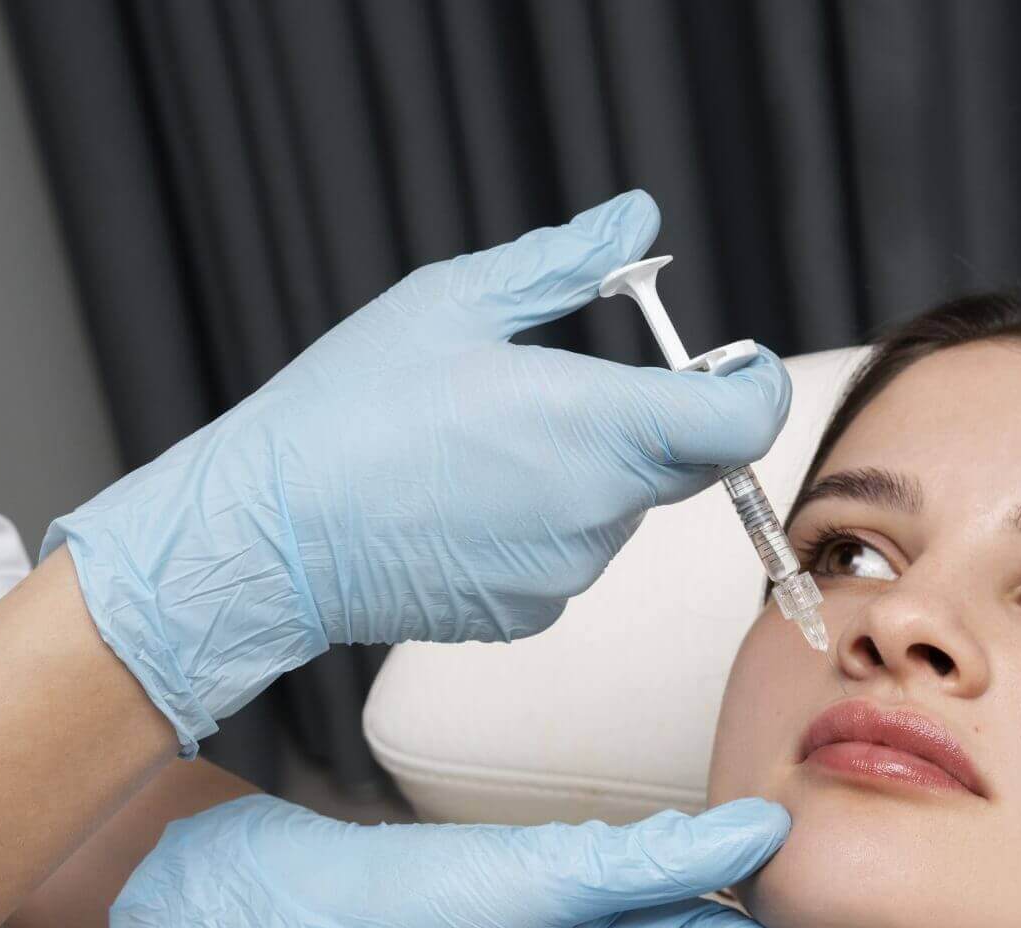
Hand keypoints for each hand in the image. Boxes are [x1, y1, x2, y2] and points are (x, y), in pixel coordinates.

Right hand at [42, 190, 789, 754]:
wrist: (270, 533)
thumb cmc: (350, 409)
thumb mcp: (454, 300)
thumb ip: (565, 261)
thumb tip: (636, 220)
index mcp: (600, 424)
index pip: (742, 420)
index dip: (750, 388)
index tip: (729, 367)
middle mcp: (599, 509)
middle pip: (684, 463)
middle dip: (652, 422)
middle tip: (563, 388)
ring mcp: (567, 573)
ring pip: (618, 511)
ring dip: (584, 475)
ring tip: (483, 448)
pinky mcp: (531, 614)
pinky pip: (567, 558)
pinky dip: (540, 527)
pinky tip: (464, 503)